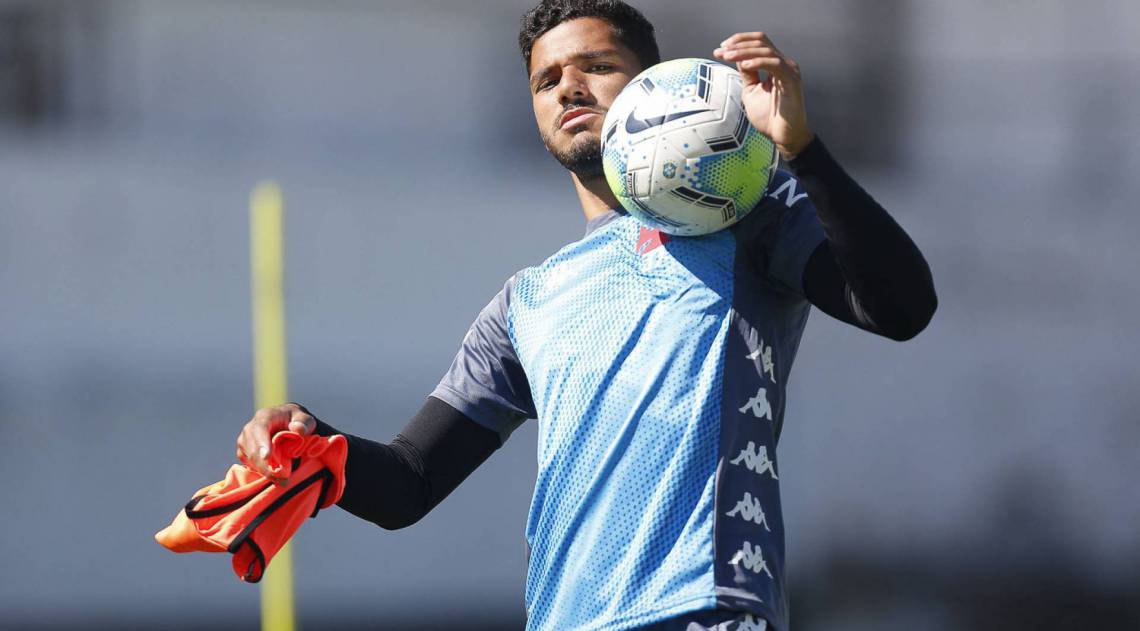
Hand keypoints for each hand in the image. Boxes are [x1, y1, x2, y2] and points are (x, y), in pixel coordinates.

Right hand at [236, 402, 315, 484]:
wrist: (287, 423)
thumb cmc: (297, 420)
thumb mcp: (306, 419)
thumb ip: (305, 423)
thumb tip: (298, 429)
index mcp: (265, 416)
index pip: (259, 429)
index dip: (262, 443)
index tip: (267, 457)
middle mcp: (250, 428)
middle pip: (253, 448)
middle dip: (266, 465)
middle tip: (283, 479)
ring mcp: (245, 440)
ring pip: (250, 459)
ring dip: (265, 471)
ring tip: (282, 480)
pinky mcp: (244, 452)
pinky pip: (249, 464)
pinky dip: (261, 472)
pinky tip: (275, 477)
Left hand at [714, 32, 813, 159]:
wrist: (783, 136)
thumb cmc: (769, 117)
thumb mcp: (751, 91)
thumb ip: (747, 74)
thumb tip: (737, 58)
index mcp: (774, 64)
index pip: (758, 42)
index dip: (739, 41)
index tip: (720, 49)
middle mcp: (783, 63)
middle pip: (761, 41)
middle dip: (738, 43)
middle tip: (721, 51)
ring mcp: (789, 70)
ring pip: (766, 50)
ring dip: (744, 51)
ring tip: (727, 56)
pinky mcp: (792, 80)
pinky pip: (775, 64)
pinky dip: (758, 62)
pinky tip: (744, 65)